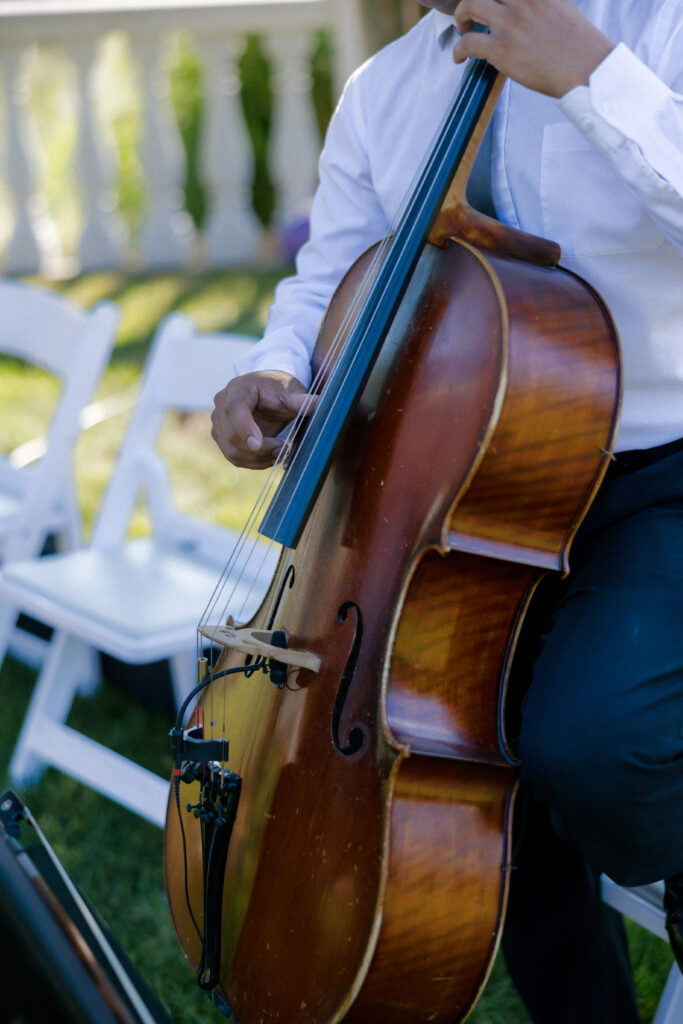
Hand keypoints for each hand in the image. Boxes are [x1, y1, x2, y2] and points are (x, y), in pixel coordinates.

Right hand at [211, 370, 313, 468]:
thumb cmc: (281, 390)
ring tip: (280, 453)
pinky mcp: (222, 436)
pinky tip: (271, 457)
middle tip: (285, 450)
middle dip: (259, 449)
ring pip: (231, 451)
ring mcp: (219, 421)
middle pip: (231, 435)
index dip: (245, 429)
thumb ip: (302, 400)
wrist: (270, 392)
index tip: (258, 445)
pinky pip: (234, 457)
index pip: (235, 410)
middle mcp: (222, 403)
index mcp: (239, 387)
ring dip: (257, 459)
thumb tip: (319, 403)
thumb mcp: (293, 392)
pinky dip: (253, 462)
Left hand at [452, 0, 613, 96]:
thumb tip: (525, 9)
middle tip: (471, 13)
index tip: (488, 2)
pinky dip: (459, 49)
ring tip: (463, 29)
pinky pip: (468, 42)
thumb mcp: (561, 6)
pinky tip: (460, 57)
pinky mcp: (502, 48)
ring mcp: (511, 22)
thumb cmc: (579, 45)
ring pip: (470, 5)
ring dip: (461, 17)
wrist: (587, 69)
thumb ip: (539, 3)